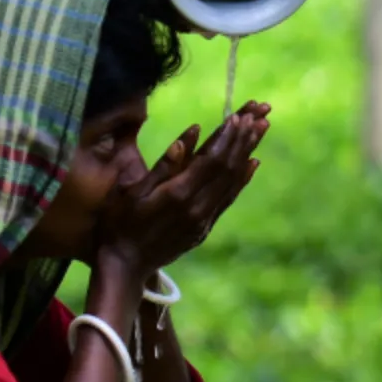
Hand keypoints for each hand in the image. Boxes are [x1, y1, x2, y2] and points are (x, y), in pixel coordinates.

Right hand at [97, 102, 269, 274]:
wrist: (125, 266)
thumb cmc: (120, 224)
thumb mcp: (132, 193)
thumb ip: (163, 166)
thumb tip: (189, 136)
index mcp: (178, 195)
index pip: (211, 160)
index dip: (227, 137)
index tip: (239, 115)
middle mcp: (197, 209)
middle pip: (228, 168)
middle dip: (243, 139)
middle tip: (259, 114)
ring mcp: (203, 221)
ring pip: (232, 182)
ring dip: (247, 153)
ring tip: (261, 129)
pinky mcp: (204, 229)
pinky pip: (228, 199)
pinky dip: (241, 179)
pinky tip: (252, 163)